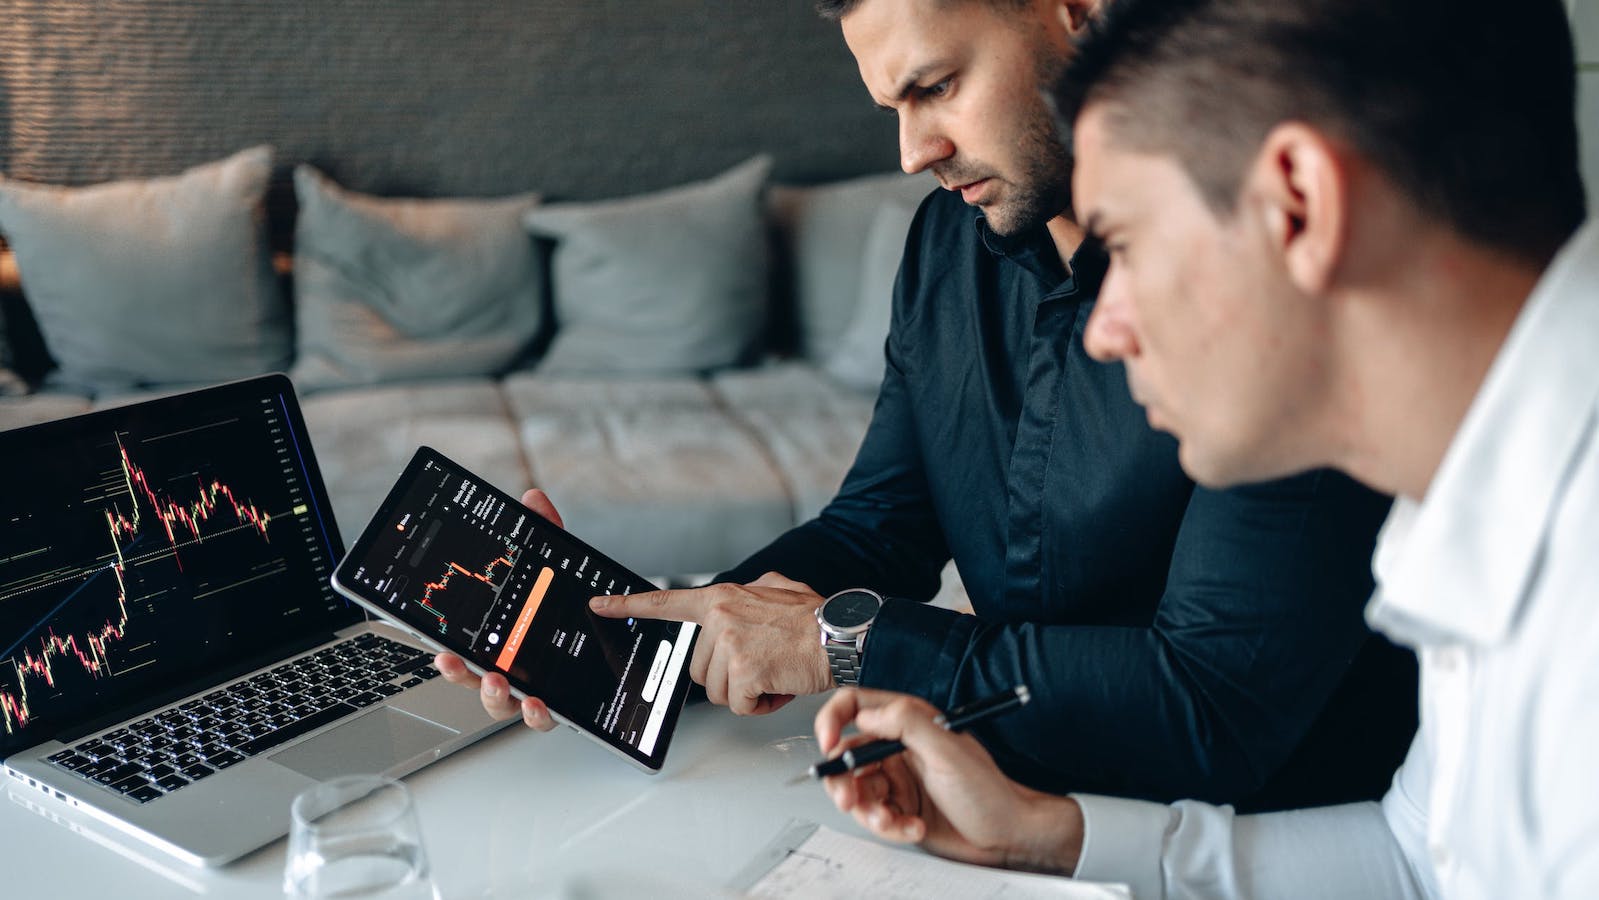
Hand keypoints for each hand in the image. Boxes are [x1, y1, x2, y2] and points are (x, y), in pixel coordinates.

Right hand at [434, 488, 560, 731]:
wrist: (616, 627)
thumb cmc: (570, 601)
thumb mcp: (559, 565)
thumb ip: (545, 533)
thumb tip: (533, 498)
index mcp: (501, 639)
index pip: (467, 650)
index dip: (449, 655)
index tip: (439, 650)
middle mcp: (512, 668)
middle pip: (475, 681)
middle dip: (462, 675)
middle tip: (456, 663)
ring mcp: (534, 689)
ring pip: (503, 705)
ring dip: (495, 698)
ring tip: (500, 683)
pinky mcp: (563, 703)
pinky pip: (545, 718)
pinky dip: (539, 716)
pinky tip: (538, 705)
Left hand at [588, 572, 832, 714]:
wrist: (843, 635)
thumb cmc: (816, 619)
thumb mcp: (778, 588)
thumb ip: (750, 594)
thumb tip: (741, 600)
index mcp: (722, 598)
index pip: (665, 602)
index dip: (627, 606)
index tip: (598, 606)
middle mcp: (719, 618)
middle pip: (698, 669)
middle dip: (727, 677)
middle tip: (760, 666)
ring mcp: (729, 644)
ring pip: (716, 691)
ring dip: (745, 692)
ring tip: (773, 673)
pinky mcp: (743, 671)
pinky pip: (738, 705)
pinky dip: (760, 705)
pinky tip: (778, 685)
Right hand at [814, 688, 1083, 874]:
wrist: (1006, 836)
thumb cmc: (988, 791)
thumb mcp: (947, 749)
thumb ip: (907, 723)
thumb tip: (866, 714)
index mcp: (908, 722)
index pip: (856, 706)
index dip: (833, 720)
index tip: (827, 743)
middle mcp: (898, 748)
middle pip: (846, 756)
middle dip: (843, 780)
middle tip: (849, 799)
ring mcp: (897, 780)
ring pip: (856, 792)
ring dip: (868, 810)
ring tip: (892, 820)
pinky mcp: (899, 809)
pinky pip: (874, 817)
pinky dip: (889, 826)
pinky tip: (914, 827)